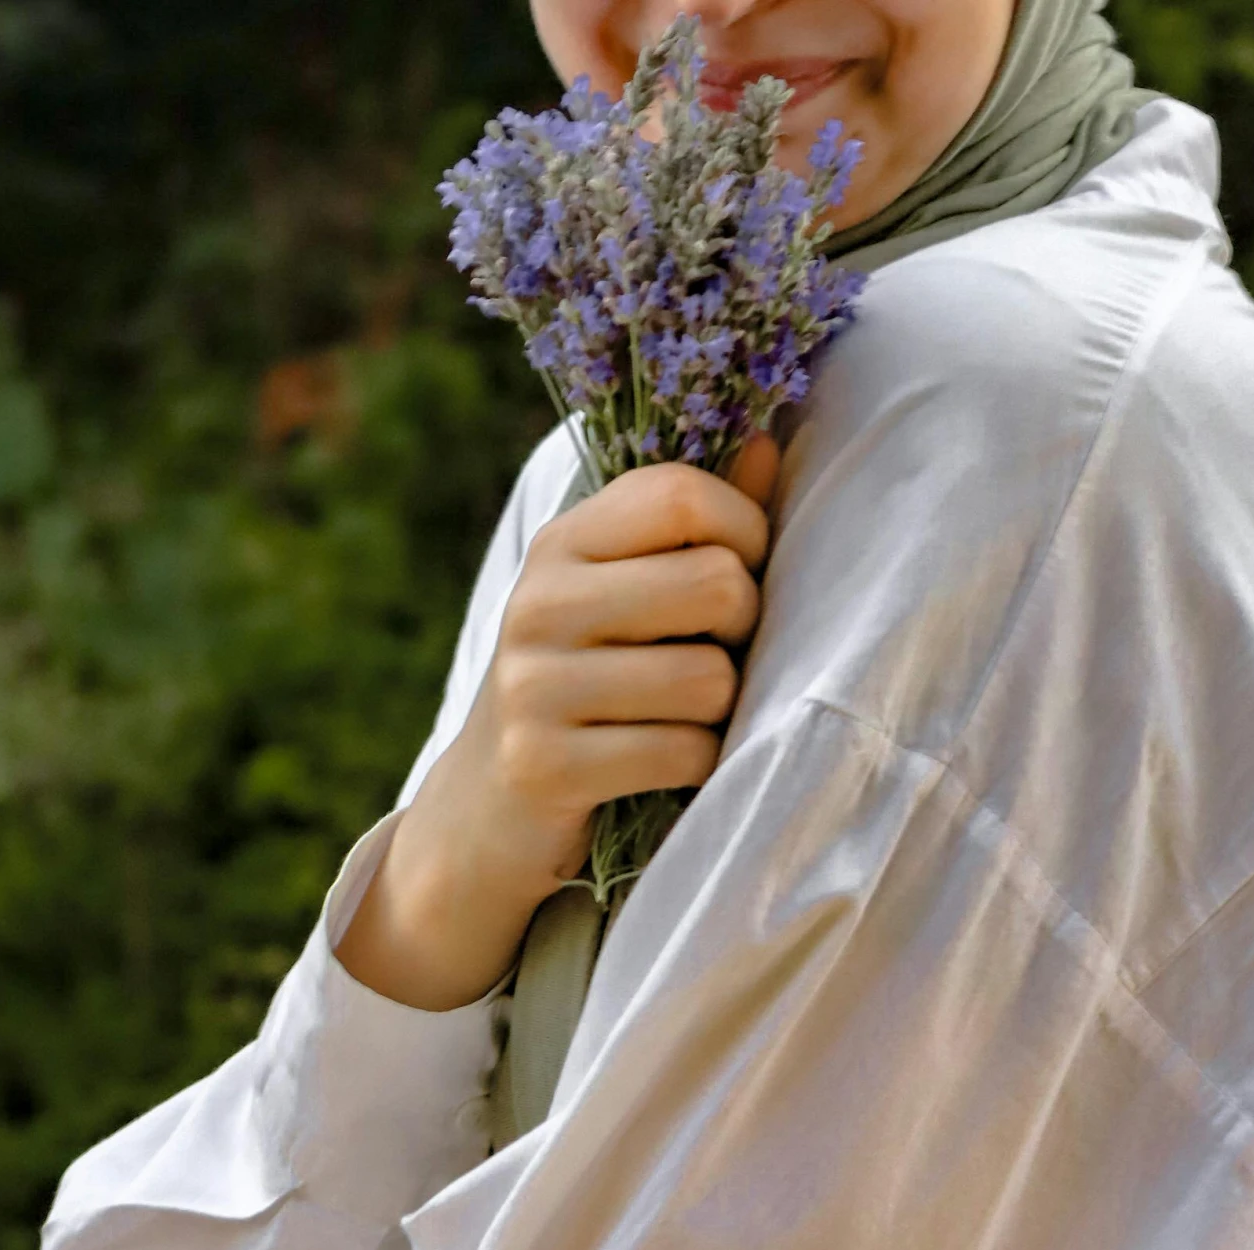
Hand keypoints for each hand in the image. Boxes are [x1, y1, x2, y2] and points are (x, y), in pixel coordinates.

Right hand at [336, 438, 780, 1011]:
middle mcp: (540, 602)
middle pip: (716, 585)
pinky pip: (683, 753)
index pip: (683, 496)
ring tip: (685, 717)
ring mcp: (534, 685)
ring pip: (709, 681)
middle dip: (743, 632)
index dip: (745, 533)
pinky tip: (666, 764)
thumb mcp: (624, 594)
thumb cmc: (588, 684)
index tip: (740, 573)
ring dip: (720, 711)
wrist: (489, 806)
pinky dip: (697, 766)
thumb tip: (764, 439)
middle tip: (716, 658)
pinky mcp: (547, 765)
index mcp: (564, 542)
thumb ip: (697, 524)